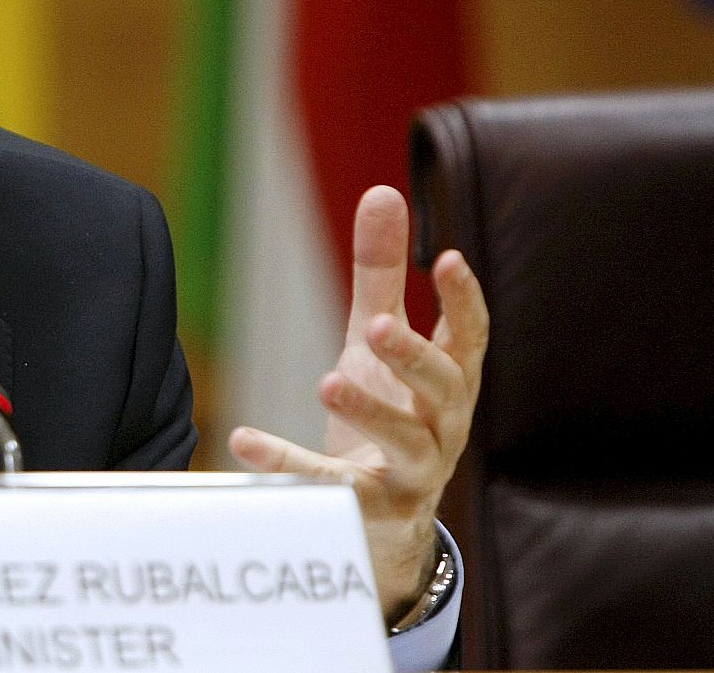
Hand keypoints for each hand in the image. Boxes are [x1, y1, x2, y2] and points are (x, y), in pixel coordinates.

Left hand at [227, 185, 487, 622]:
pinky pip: (333, 487)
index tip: (449, 259)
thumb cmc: (389, 413)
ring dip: (369, 409)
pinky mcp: (370, 509)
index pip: (468, 339)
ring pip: (405, 442)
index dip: (464, 301)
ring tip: (327, 379)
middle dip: (412, 356)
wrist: (384, 521)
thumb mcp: (376, 342)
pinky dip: (289, 465)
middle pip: (443, 389)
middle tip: (376, 325)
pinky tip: (245, 438)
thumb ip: (381, 274)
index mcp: (447, 382)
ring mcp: (413, 472)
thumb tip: (383, 192)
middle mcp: (442, 426)